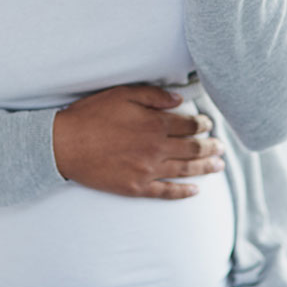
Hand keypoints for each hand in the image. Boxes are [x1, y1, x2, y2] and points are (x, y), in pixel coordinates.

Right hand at [53, 84, 224, 198]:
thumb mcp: (122, 94)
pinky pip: (167, 193)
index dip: (202, 124)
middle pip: (192, 149)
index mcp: (154, 124)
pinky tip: (195, 190)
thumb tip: (178, 99)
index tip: (209, 123)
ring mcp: (148, 171)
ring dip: (205, 168)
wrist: (65, 144)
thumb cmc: (91, 115)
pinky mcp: (137, 188)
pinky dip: (183, 192)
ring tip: (218, 165)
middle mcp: (156, 149)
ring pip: (185, 171)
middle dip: (210, 146)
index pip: (188, 125)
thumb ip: (153, 96)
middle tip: (221, 146)